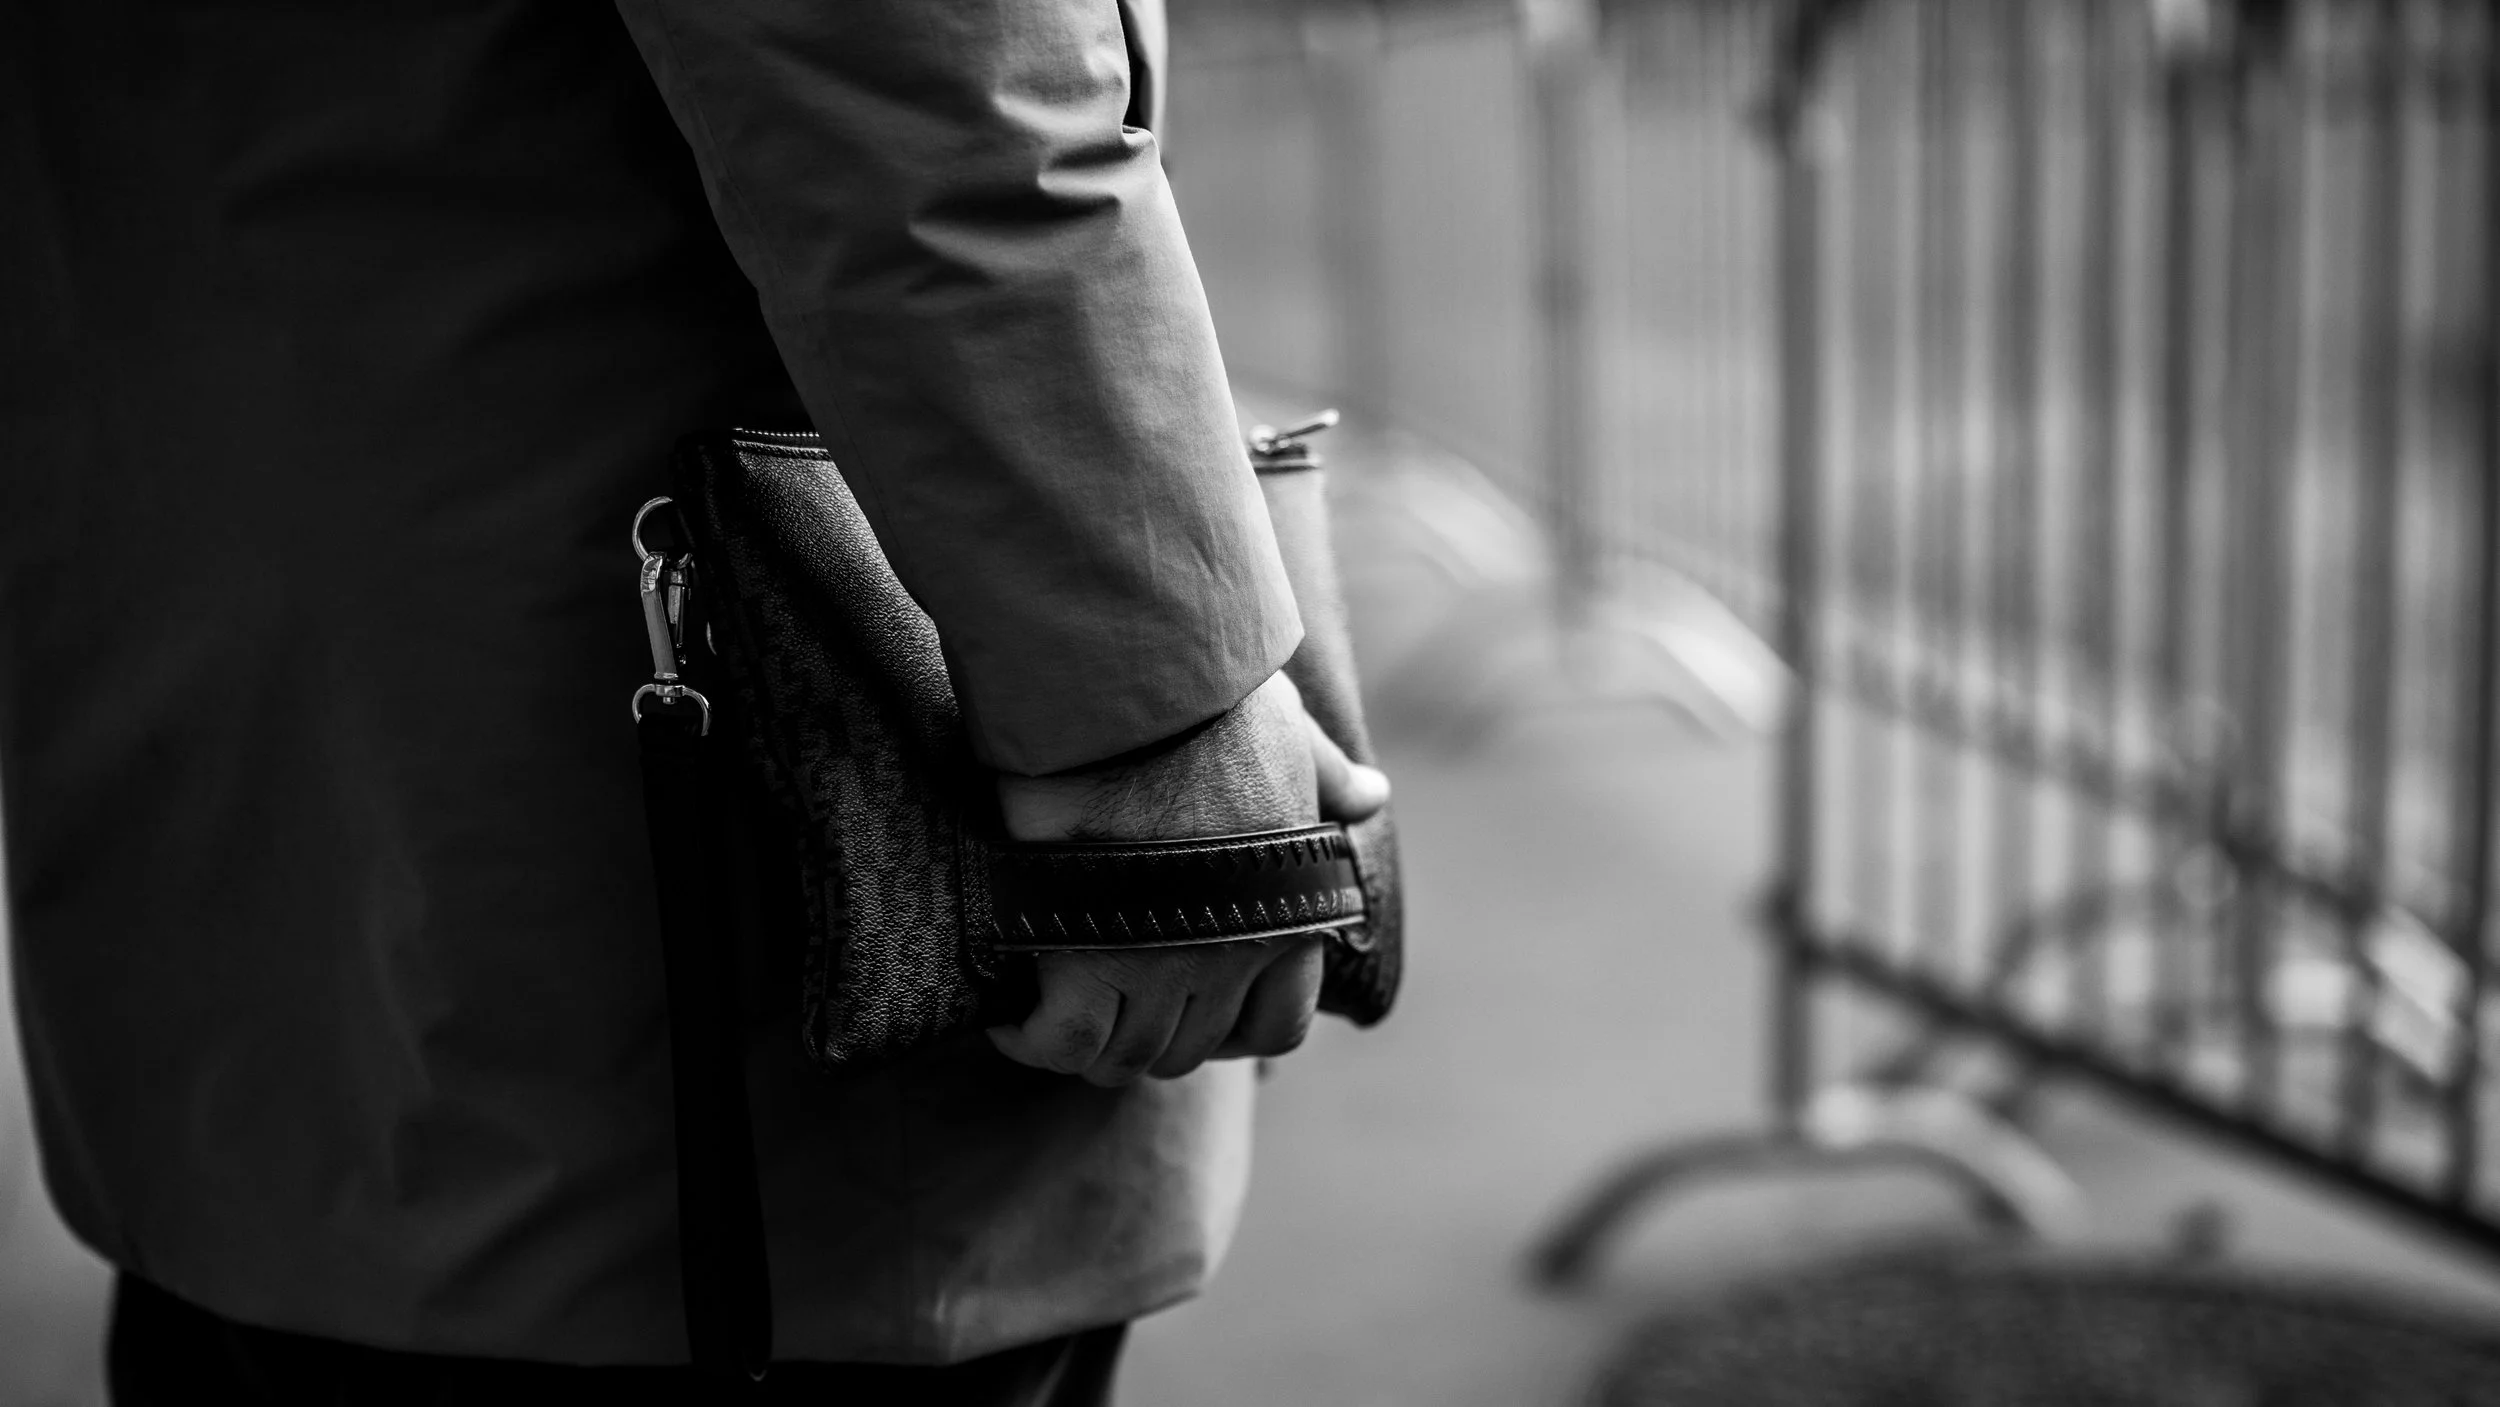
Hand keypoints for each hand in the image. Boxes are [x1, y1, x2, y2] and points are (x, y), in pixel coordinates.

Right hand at [987, 672, 1390, 1084]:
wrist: (1134, 683)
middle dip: (1143, 1034)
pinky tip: (1006, 1014)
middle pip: (1185, 1048)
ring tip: (1042, 1009)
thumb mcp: (1290, 737)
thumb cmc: (1211, 699)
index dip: (1227, 1031)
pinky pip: (1063, 1041)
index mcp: (1287, 912)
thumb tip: (1372, 795)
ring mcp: (1163, 965)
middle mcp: (1234, 954)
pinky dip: (1030, 1039)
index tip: (1183, 1007)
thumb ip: (1325, 776)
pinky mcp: (1087, 958)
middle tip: (1096, 999)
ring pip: (1123, 1055)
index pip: (1274, 1028)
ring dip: (1083, 1043)